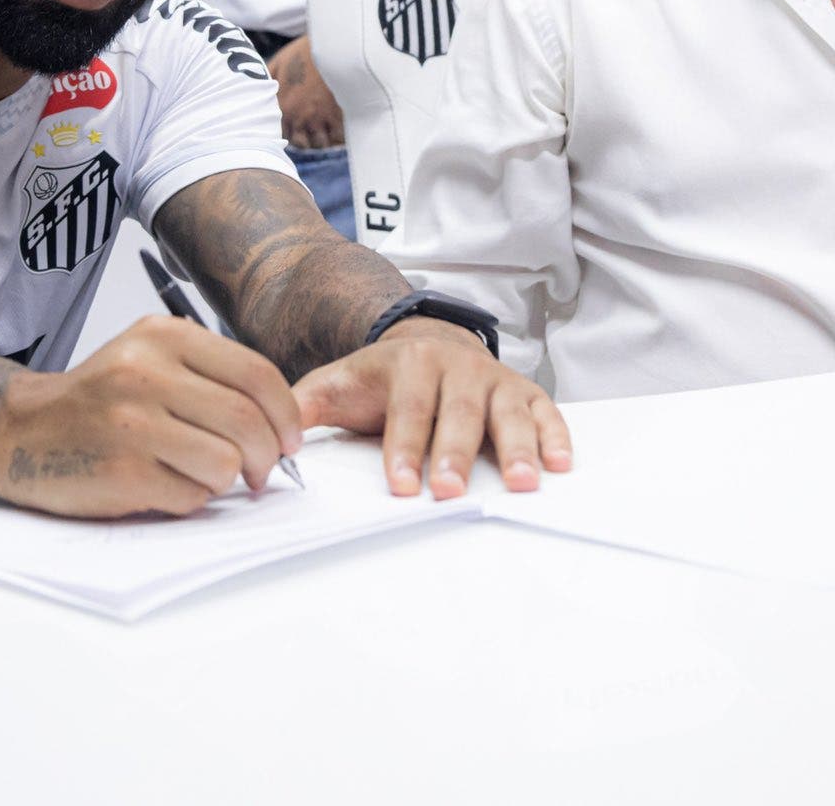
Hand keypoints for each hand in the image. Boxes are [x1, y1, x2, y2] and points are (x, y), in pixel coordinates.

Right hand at [0, 315, 302, 517]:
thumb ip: (209, 375)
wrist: (19, 430)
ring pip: (226, 462)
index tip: (290, 438)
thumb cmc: (97, 400)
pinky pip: (191, 495)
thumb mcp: (149, 357)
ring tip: (204, 475)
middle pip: (248, 421)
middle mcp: (147, 373)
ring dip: (227, 479)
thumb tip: (281, 420)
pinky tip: (166, 484)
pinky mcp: (121, 471)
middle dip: (268, 456)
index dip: (286, 414)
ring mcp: (131, 423)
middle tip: (262, 471)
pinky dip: (191, 498)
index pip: (257, 374)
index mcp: (163, 337)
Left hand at [268, 36, 344, 149]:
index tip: (297, 126)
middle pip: (301, 143)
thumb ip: (268, 80)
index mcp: (282, 106)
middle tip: (313, 129)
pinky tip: (340, 125)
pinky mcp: (338, 116)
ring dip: (324, 138)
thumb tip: (258, 88)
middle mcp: (299, 117)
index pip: (281, 134)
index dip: (290, 131)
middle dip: (307, 138)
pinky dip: (339, 136)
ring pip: (321, 143)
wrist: (332, 45)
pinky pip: (338, 138)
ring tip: (328, 128)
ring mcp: (319, 118)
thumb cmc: (304, 52)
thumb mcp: (279, 62)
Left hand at [293, 318, 571, 498]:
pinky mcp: (525, 392)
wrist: (427, 342)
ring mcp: (495, 380)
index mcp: (410, 364)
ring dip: (517, 448)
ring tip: (522, 482)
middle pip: (458, 414)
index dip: (405, 449)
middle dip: (455, 453)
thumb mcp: (339, 383)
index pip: (408, 411)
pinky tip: (560, 464)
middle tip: (452, 492)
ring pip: (507, 413)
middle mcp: (458, 367)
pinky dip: (555, 436)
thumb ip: (306, 405)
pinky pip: (546, 412)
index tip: (401, 486)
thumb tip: (274, 436)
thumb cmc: (382, 379)